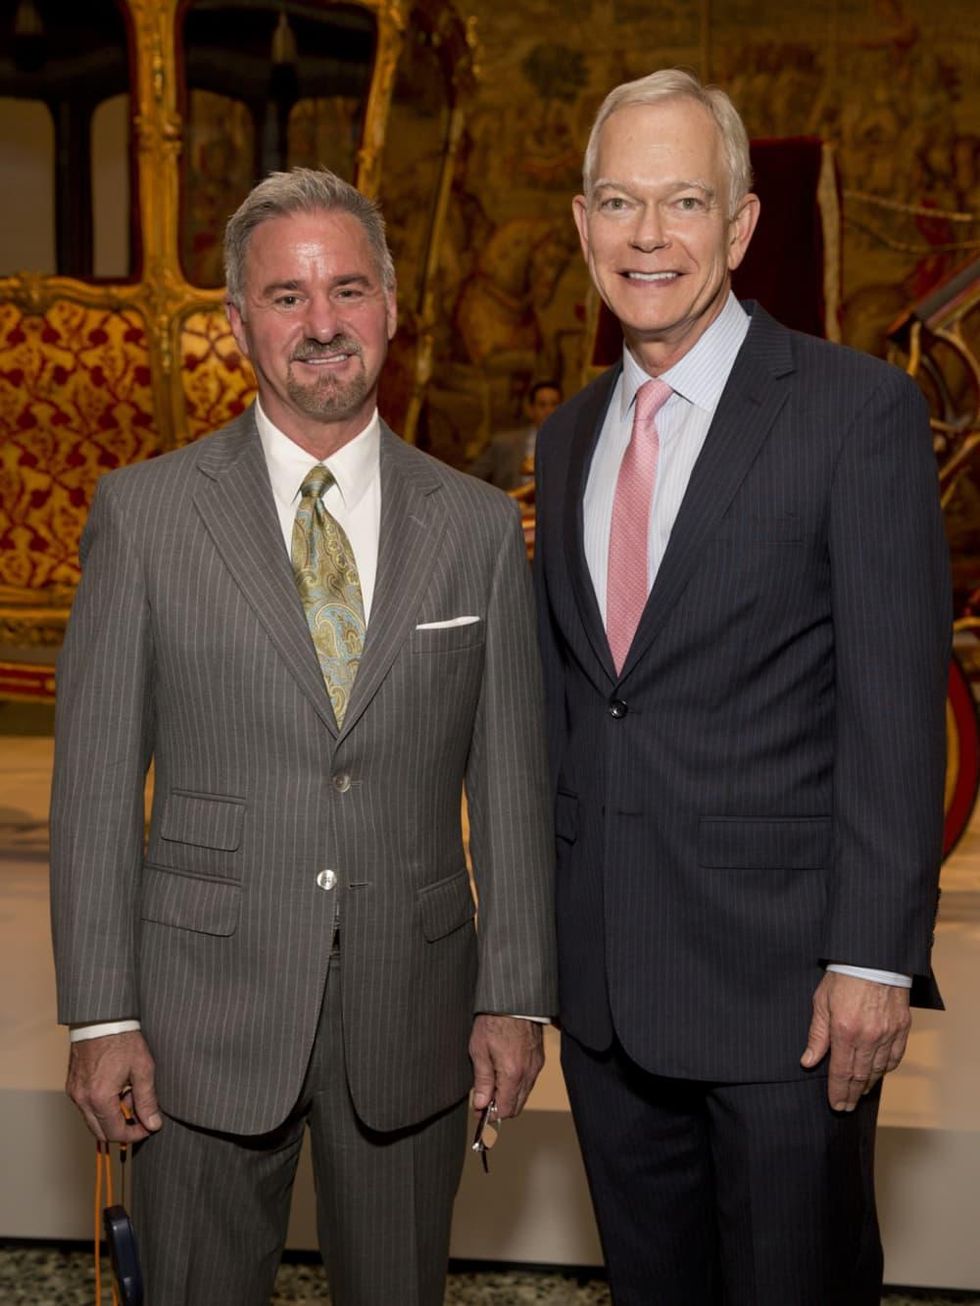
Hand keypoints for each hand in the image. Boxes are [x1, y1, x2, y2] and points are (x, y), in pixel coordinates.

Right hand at [66, 1031, 162, 1141]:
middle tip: (140, 1112)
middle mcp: (82, 1099)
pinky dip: (101, 1106)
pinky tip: (117, 1088)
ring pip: (92, 1120)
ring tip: (129, 1094)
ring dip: (111, 1116)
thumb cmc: (123, 1039)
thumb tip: (153, 1124)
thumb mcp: (143, 1069)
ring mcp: (74, 1092)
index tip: (149, 1126)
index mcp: (99, 1098)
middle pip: (100, 1132)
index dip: (135, 1134)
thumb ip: (147, 1100)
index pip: (115, 1133)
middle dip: (122, 1128)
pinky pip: (86, 1106)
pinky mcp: (72, 1084)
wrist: (101, 1018)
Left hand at [468, 1015, 544, 1118]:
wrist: (514, 1000)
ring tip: (491, 1083)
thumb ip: (481, 1080)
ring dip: (509, 1095)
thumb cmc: (493, 1020)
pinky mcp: (539, 1058)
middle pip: (517, 1106)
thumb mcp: (479, 1050)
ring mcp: (536, 1066)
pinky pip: (529, 1080)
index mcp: (512, 1074)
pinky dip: (517, 1083)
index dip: (490, 1115)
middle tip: (483, 1098)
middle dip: (500, 1107)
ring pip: (524, 1094)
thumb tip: (480, 1104)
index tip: (479, 1111)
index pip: (506, 1110)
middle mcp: (528, 1073)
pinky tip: (504, 1072)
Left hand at [801, 971, 911, 1110]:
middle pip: (860, 1076)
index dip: (837, 1091)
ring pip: (878, 1070)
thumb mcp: (821, 1002)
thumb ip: (817, 1035)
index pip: (841, 1072)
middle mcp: (868, 1037)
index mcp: (844, 1031)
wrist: (874, 958)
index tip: (835, 1105)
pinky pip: (895, 1057)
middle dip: (852, 1094)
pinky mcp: (902, 1028)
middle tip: (846, 1107)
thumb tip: (808, 1061)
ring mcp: (888, 1033)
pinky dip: (886, 1069)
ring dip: (868, 1085)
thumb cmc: (843, 976)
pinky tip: (878, 1074)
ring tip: (860, 1095)